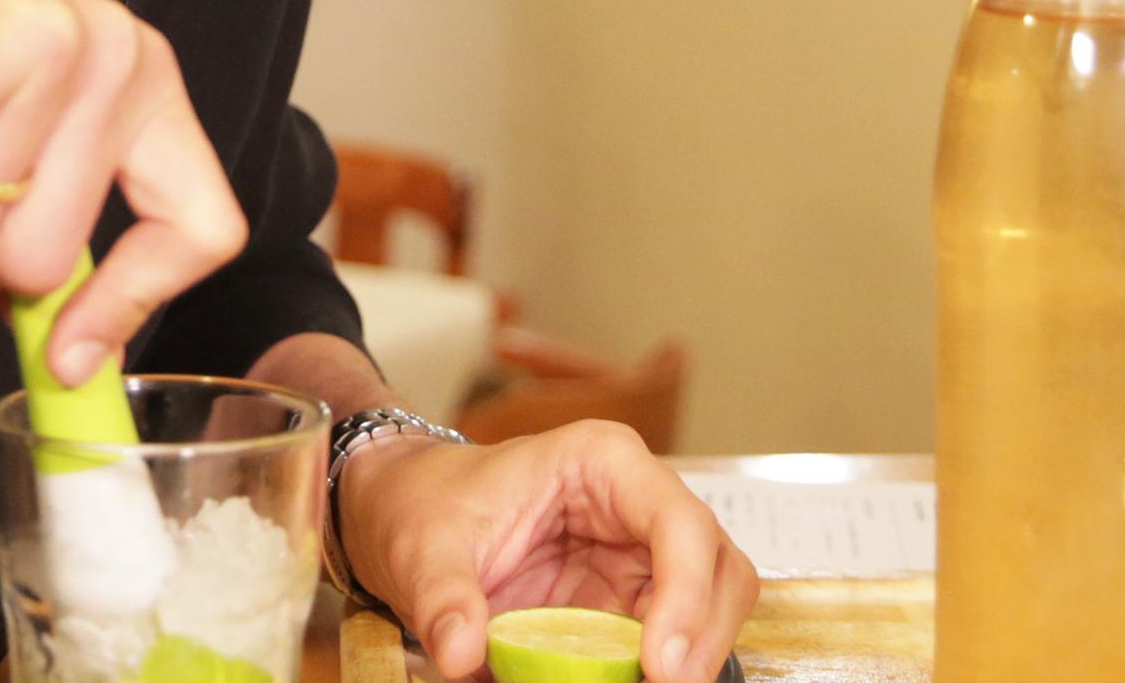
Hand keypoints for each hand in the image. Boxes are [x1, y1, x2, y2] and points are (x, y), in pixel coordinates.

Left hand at [339, 423, 758, 682]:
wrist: (405, 514)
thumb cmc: (424, 505)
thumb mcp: (421, 548)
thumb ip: (441, 599)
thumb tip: (460, 653)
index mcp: (602, 462)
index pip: (679, 523)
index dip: (687, 594)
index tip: (658, 662)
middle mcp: (637, 504)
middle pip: (719, 567)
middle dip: (705, 633)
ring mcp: (639, 556)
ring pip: (710, 607)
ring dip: (692, 655)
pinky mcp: (626, 602)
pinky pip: (667, 641)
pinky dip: (659, 668)